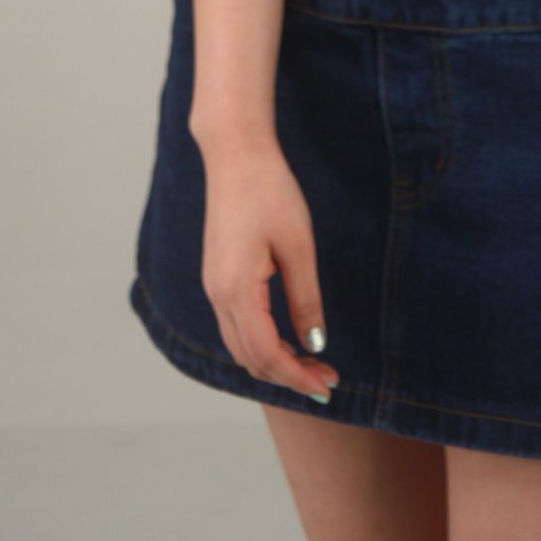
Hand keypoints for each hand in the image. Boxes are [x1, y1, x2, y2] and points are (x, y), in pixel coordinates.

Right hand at [198, 135, 340, 405]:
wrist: (236, 154)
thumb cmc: (270, 192)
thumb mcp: (298, 246)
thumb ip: (305, 298)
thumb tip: (315, 343)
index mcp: (236, 290)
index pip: (266, 355)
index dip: (297, 378)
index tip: (328, 387)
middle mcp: (217, 294)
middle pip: (249, 358)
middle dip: (288, 376)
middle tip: (327, 378)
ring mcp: (213, 286)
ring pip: (240, 345)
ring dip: (274, 361)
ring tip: (312, 362)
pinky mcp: (217, 276)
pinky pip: (235, 325)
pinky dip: (261, 342)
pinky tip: (286, 338)